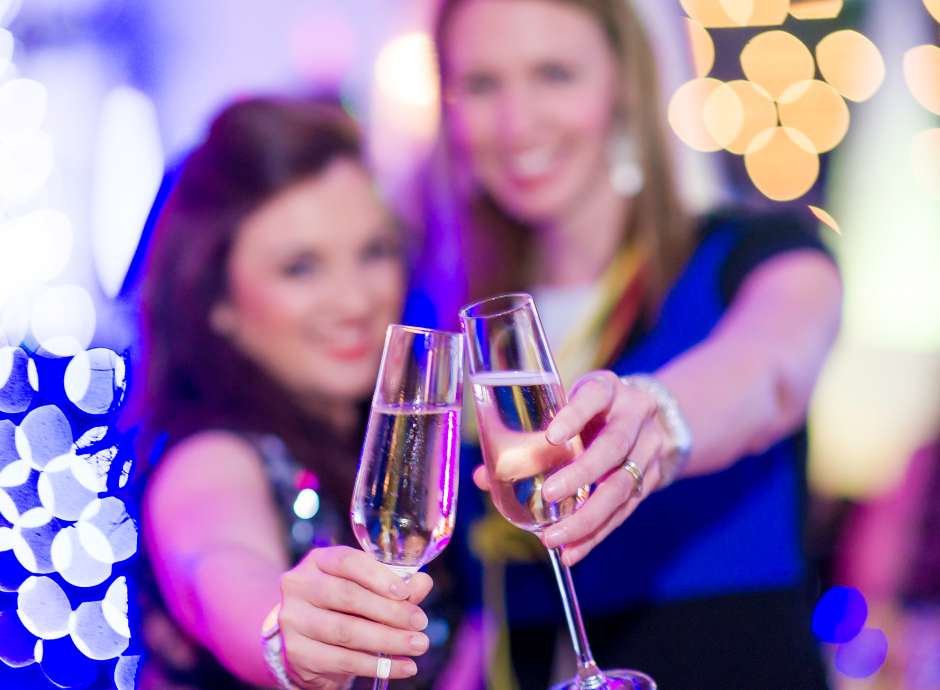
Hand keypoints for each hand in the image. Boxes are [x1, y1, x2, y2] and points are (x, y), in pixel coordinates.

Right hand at [278, 545, 432, 688]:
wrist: (308, 642)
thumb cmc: (343, 607)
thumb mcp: (366, 588)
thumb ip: (394, 585)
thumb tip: (422, 583)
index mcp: (319, 561)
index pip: (347, 561)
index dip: (378, 576)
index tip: (406, 592)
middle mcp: (300, 585)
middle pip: (347, 596)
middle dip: (390, 611)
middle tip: (420, 623)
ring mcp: (294, 619)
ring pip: (346, 631)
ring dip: (388, 641)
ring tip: (417, 646)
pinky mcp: (296, 652)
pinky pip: (342, 660)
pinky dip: (376, 666)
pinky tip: (402, 667)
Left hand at [539, 371, 669, 564]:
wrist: (654, 417)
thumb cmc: (594, 410)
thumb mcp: (570, 406)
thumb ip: (531, 434)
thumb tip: (483, 476)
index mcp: (609, 389)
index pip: (595, 395)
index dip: (575, 414)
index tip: (552, 435)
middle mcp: (635, 416)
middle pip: (613, 447)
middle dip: (581, 474)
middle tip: (550, 493)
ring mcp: (649, 449)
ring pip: (621, 487)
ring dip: (587, 517)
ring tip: (554, 538)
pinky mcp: (652, 480)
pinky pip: (624, 512)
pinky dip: (596, 534)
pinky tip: (572, 552)